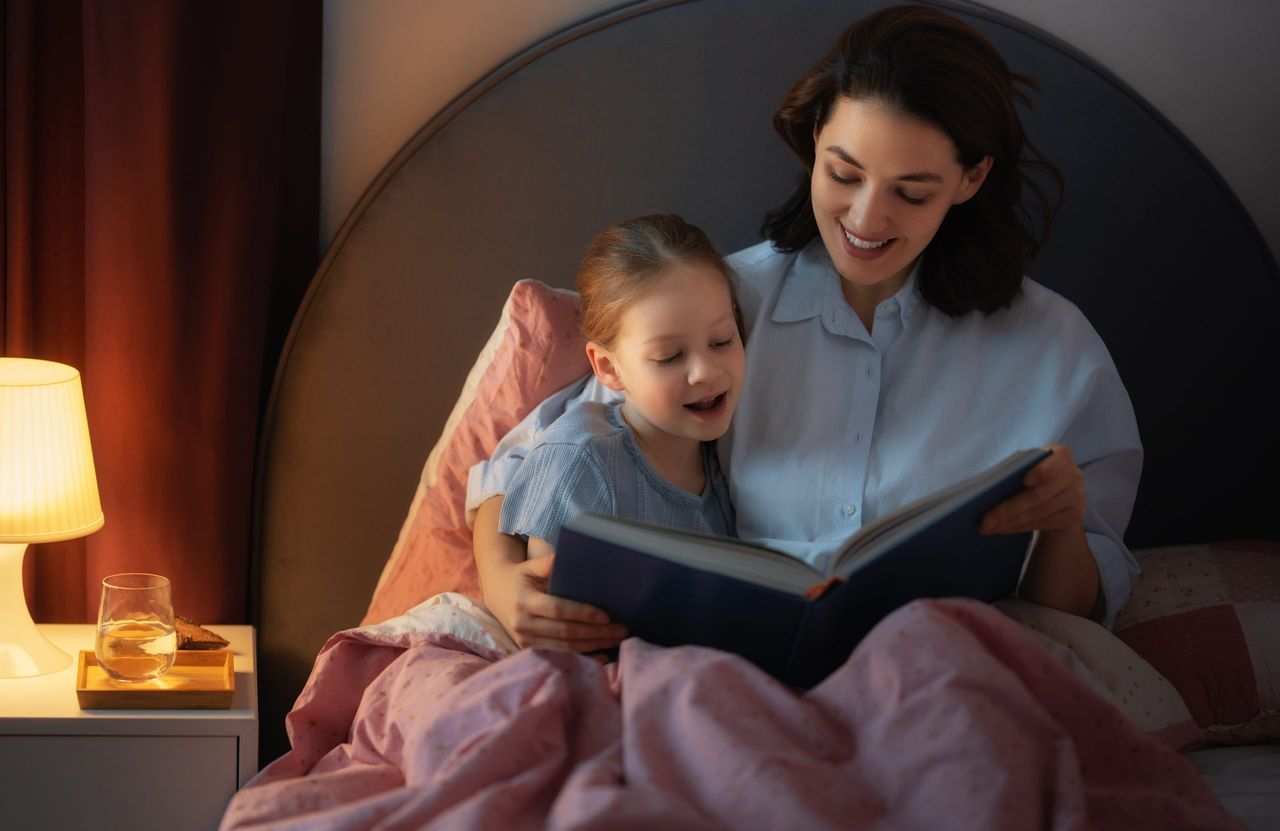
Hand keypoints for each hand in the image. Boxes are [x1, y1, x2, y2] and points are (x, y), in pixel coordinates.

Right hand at [485, 554, 627, 651]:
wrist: (497, 593)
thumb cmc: (522, 577)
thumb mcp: (531, 566)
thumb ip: (549, 562)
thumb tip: (567, 558)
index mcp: (524, 601)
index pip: (557, 609)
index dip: (582, 613)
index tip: (606, 616)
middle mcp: (523, 624)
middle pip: (565, 632)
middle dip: (597, 632)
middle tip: (622, 629)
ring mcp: (525, 641)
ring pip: (565, 648)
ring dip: (594, 646)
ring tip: (618, 640)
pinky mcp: (530, 651)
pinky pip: (560, 656)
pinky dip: (583, 656)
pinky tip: (603, 654)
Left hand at [981, 444, 1084, 535]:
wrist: (1060, 499)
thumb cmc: (1037, 477)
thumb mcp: (1029, 468)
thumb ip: (1016, 471)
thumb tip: (986, 488)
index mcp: (1061, 456)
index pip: (1060, 458)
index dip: (1043, 470)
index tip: (1025, 480)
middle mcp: (1073, 476)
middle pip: (1040, 494)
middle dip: (1010, 509)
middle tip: (986, 520)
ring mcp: (1075, 498)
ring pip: (1039, 512)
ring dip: (1010, 521)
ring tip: (988, 526)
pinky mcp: (1073, 518)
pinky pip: (1042, 523)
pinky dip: (1018, 527)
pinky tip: (1001, 529)